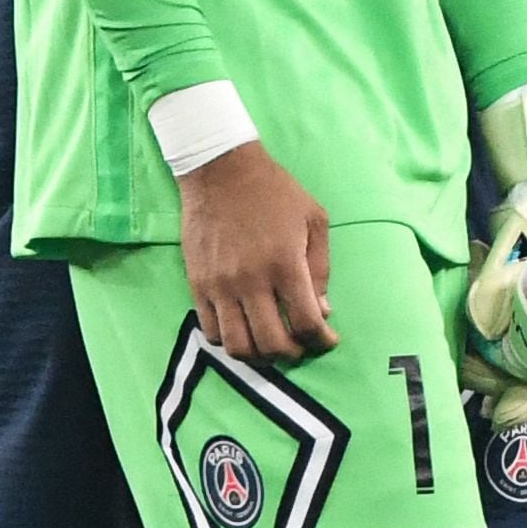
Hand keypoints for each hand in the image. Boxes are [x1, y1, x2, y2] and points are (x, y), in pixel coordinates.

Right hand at [181, 142, 335, 360]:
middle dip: (293, 354)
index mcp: (285, 264)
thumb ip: (320, 268)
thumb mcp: (314, 219)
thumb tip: (323, 310)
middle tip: (300, 347)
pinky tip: (244, 330)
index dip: (321, 340)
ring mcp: (221, 286)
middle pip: (272, 344)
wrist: (221, 170)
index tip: (327, 340)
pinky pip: (211, 331)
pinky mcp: (198, 285)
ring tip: (270, 345)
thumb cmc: (274, 192)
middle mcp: (252, 281)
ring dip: (259, 356)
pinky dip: (230, 341)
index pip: (306, 322)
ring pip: (238, 346)